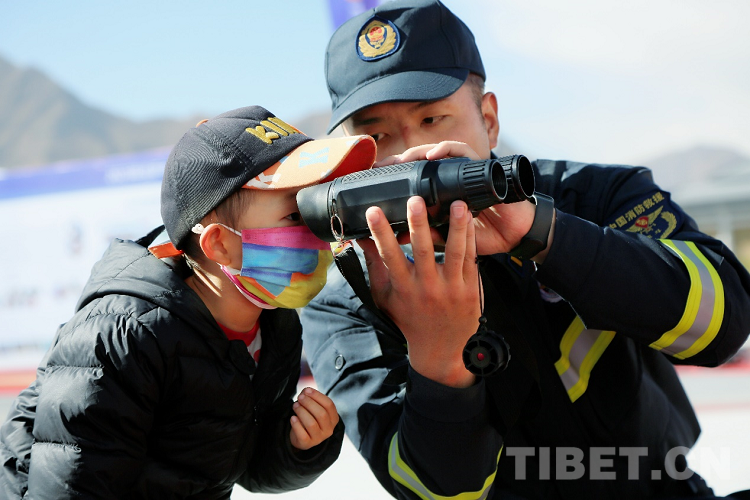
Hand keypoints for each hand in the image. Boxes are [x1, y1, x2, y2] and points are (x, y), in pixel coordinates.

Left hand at [289, 387, 339, 450]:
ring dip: (302, 412)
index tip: (307, 390)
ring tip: (295, 406)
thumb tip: (305, 391)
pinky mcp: (307, 444)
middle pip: (321, 414)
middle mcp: (329, 430)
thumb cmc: (309, 417)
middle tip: (299, 398)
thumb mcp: (313, 408)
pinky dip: (296, 424)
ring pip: (311, 424)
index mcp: (333, 419)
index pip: (329, 405)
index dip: (317, 396)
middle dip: (309, 403)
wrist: (301, 436)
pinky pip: (302, 434)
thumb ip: (310, 397)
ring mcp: (319, 438)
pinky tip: (293, 418)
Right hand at [357, 195, 479, 387]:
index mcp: (403, 288)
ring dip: (456, 227)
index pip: (389, 256)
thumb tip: (360, 239)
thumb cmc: (409, 319)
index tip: (373, 212)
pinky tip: (469, 220)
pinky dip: (470, 238)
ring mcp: (451, 288)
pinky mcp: (470, 289)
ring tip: (457, 204)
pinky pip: (471, 259)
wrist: (441, 349)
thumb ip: (374, 266)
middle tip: (416, 201)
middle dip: (418, 225)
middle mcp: (427, 288)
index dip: (380, 233)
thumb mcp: (385, 297)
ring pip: (454, 252)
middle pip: (423, 251)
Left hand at [377, 141, 548, 258]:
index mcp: (441, 190)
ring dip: (419, 152)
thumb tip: (396, 237)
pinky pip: (463, 151)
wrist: (514, 234)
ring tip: (403, 158)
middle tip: (382, 164)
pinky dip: (446, 149)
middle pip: (421, 160)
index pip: (413, 175)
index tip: (374, 177)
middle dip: (400, 159)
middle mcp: (450, 176)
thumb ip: (426, 234)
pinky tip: (432, 155)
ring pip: (438, 151)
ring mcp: (465, 169)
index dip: (395, 173)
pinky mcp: (480, 166)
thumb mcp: (448, 237)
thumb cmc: (482, 234)